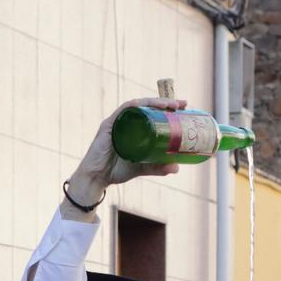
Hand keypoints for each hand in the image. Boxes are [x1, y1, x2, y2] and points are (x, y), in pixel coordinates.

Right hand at [65, 97, 185, 207]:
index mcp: (134, 127)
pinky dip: (133, 106)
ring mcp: (117, 122)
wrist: (97, 179)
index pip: (152, 112)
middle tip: (180, 105)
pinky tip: (143, 104)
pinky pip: (121, 111)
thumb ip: (158, 168)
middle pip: (147, 105)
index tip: (184, 107)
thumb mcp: (142, 168)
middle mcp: (126, 121)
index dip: (167, 107)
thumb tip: (177, 168)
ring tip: (169, 105)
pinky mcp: (108, 126)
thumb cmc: (116, 170)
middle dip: (165, 102)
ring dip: (153, 102)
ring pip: (137, 105)